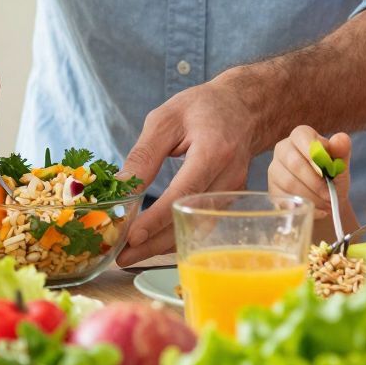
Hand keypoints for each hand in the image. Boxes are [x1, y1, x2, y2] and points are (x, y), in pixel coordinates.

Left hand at [119, 79, 260, 260]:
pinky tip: (154, 243)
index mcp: (214, 151)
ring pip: (198, 229)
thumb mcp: (166, 119)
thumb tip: (121, 187)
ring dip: (164, 245)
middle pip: (191, 218)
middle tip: (122, 256)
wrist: (244, 108)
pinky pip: (203, 225)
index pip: (185, 191)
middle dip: (154, 242)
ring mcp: (234, 192)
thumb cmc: (203, 108)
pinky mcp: (231, 201)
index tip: (132, 236)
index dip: (159, 217)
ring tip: (131, 255)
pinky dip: (178, 236)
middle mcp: (230, 176)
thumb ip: (145, 154)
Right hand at [265, 127, 352, 242]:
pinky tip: (315, 210)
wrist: (326, 200)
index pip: (301, 136)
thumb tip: (341, 139)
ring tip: (326, 205)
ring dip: (311, 197)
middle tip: (329, 196)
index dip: (313, 153)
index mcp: (301, 136)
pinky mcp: (272, 189)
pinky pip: (284, 199)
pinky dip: (303, 207)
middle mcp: (283, 149)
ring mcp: (275, 169)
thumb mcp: (341, 165)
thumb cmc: (333, 177)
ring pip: (289, 183)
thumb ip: (342, 151)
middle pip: (294, 163)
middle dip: (315, 182)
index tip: (326, 170)